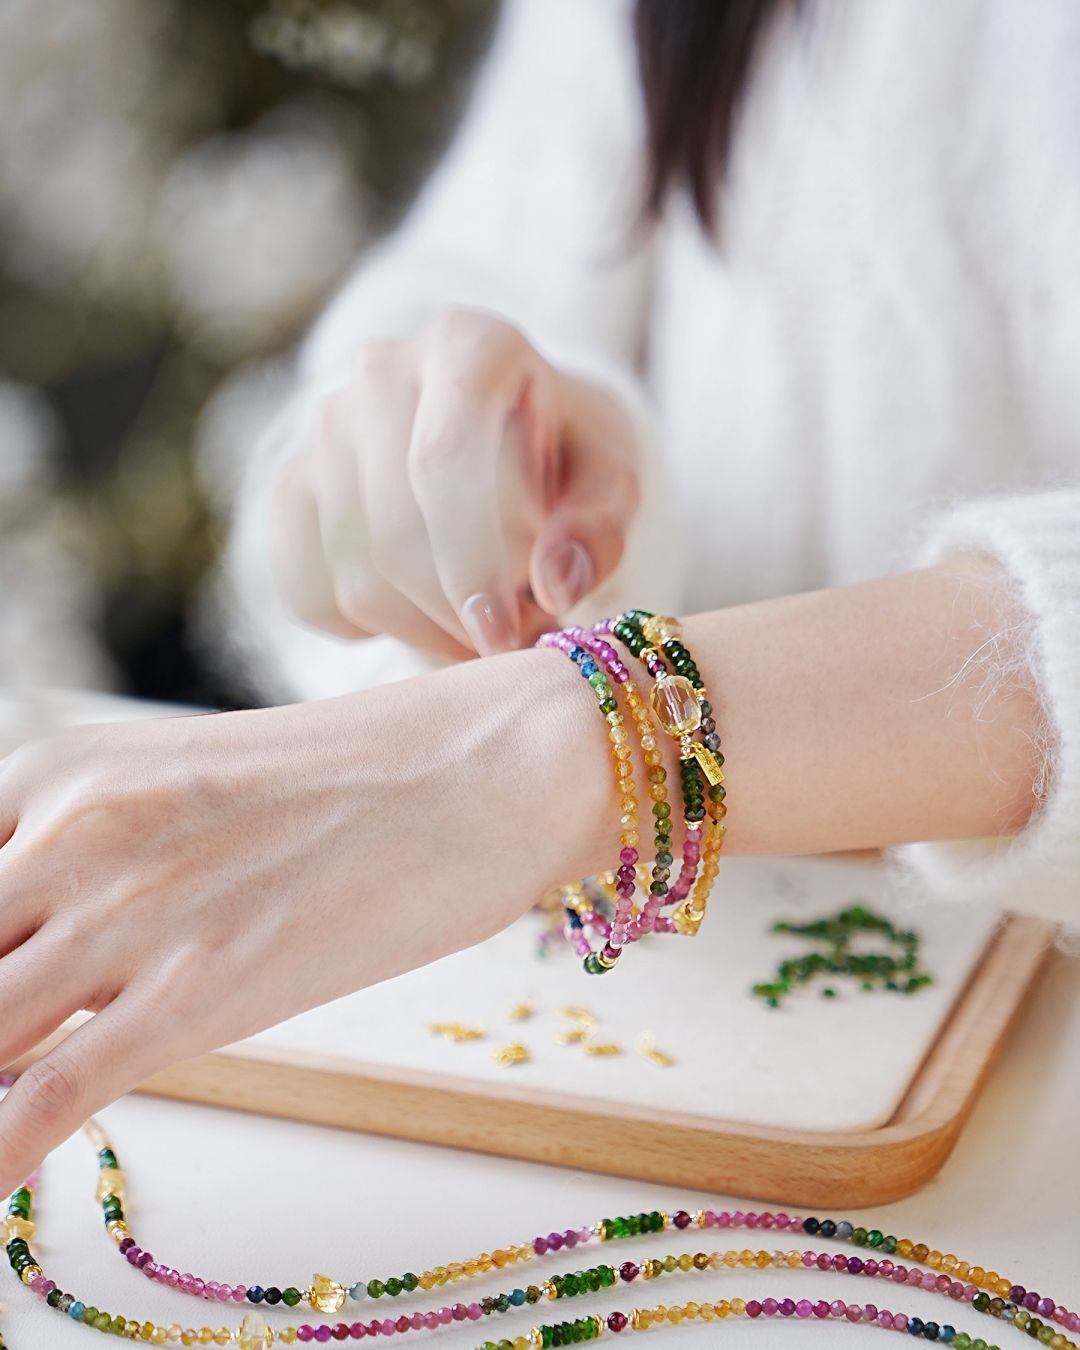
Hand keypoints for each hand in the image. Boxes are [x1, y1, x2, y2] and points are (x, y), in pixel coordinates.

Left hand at [0, 648, 604, 1193]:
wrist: (485, 763)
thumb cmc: (357, 777)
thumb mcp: (190, 790)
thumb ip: (96, 863)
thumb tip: (41, 961)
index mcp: (58, 770)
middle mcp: (70, 830)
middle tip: (0, 1042)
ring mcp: (130, 910)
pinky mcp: (200, 988)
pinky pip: (44, 1098)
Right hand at [270, 310, 642, 657]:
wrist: (512, 444)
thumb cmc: (568, 459)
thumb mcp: (611, 481)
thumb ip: (597, 527)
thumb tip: (556, 584)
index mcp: (468, 345)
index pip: (443, 459)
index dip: (471, 560)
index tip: (504, 633)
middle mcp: (382, 371)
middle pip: (395, 530)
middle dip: (456, 612)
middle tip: (512, 642)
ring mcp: (324, 428)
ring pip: (356, 574)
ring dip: (425, 630)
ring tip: (483, 626)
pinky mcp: (290, 487)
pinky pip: (308, 592)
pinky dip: (367, 632)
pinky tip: (421, 614)